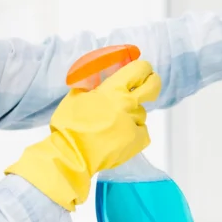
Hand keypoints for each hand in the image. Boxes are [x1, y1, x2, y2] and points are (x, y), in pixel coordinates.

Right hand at [5, 61, 161, 210]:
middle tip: (147, 85)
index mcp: (112, 89)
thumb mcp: (76, 96)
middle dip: (152, 83)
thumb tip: (100, 81)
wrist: (71, 154)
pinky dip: (134, 132)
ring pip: (141, 112)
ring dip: (132, 114)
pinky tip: (120, 136)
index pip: (139, 69)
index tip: (141, 70)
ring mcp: (134, 123)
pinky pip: (142, 131)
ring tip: (114, 124)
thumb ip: (92, 86)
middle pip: (152, 87)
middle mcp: (127, 103)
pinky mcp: (137, 141)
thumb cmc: (69, 125)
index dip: (142, 68)